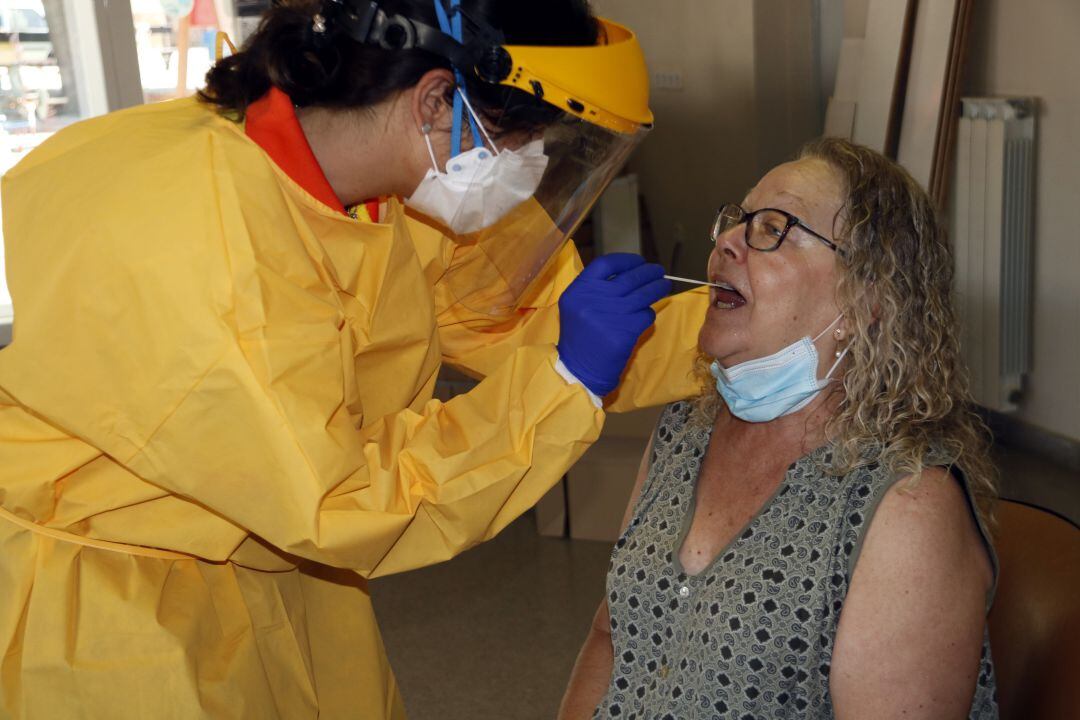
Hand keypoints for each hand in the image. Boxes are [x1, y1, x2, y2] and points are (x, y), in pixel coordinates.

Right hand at [557, 253, 670, 396]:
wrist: (579, 370)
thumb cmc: (580, 337)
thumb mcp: (577, 307)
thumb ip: (597, 288)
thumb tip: (631, 272)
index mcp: (578, 291)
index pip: (606, 264)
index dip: (626, 260)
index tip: (639, 261)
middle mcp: (593, 300)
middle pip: (629, 278)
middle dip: (649, 273)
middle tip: (659, 272)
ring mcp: (610, 315)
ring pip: (643, 295)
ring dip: (657, 288)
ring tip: (664, 286)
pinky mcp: (625, 332)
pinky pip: (646, 315)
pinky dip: (648, 314)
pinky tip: (644, 316)